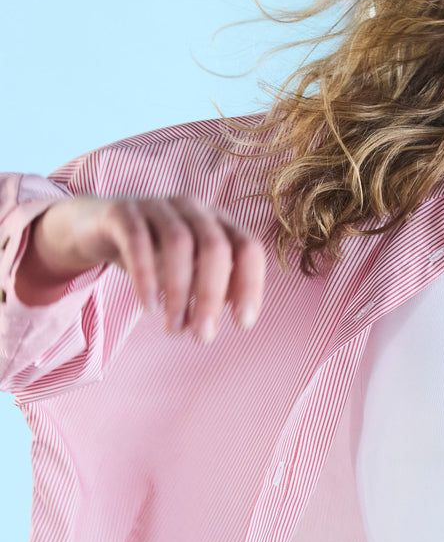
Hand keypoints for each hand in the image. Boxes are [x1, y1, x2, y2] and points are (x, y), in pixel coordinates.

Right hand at [16, 195, 265, 341]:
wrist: (95, 228)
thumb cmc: (153, 255)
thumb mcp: (187, 274)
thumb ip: (208, 294)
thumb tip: (211, 325)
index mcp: (218, 222)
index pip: (248, 248)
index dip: (251, 285)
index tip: (242, 324)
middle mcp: (193, 208)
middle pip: (215, 247)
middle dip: (212, 295)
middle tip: (203, 336)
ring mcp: (158, 205)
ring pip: (178, 242)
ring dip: (179, 291)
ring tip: (174, 328)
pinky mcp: (122, 211)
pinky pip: (137, 241)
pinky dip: (146, 277)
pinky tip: (148, 307)